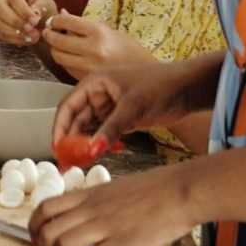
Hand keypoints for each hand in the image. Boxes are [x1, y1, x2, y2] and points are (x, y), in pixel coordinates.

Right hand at [0, 0, 58, 45]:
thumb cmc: (43, 7)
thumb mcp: (46, 3)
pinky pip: (1, 34)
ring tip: (32, 37)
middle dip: (16, 22)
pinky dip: (15, 40)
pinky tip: (27, 40)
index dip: (24, 11)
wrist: (41, 19)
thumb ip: (40, 8)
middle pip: (1, 9)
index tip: (35, 21)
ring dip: (16, 33)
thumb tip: (34, 14)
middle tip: (31, 30)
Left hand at [30, 163, 198, 245]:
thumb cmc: (155, 190)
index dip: (34, 229)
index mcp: (87, 195)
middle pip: (46, 232)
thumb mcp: (115, 189)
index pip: (44, 208)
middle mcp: (89, 209)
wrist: (180, 190)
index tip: (42, 242)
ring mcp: (104, 225)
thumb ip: (98, 204)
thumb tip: (91, 221)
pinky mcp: (121, 242)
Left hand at [38, 14, 153, 78]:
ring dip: (55, 49)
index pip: (66, 21)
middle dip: (50, 35)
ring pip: (59, 56)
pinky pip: (67, 68)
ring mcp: (89, 66)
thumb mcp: (108, 30)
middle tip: (48, 32)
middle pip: (58, 41)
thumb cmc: (128, 49)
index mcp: (98, 32)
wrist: (144, 73)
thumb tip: (62, 13)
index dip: (55, 20)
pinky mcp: (87, 79)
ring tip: (58, 44)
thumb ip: (83, 24)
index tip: (53, 20)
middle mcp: (92, 49)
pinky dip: (64, 61)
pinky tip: (69, 56)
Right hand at [51, 58, 198, 150]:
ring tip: (82, 162)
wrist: (187, 89)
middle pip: (76, 119)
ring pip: (90, 129)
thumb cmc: (159, 86)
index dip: (60, 127)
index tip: (57, 147)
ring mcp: (110, 108)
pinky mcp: (122, 119)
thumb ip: (110, 129)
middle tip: (67, 161)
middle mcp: (98, 94)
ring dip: (86, 144)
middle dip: (70, 140)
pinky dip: (103, 144)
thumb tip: (91, 150)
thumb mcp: (132, 107)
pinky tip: (104, 153)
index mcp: (94, 83)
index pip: (68, 106)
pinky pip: (105, 134)